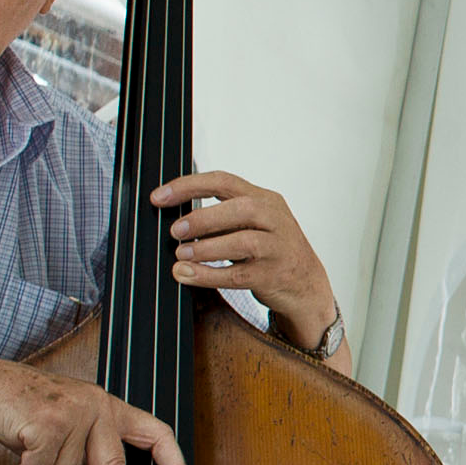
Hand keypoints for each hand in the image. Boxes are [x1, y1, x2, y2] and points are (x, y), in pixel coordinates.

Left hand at [157, 171, 339, 353]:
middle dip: (202, 218)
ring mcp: (278, 247)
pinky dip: (209, 274)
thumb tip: (175, 217)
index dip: (188, 186)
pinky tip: (189, 274)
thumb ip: (222, 216)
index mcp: (265, 199)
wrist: (306, 283)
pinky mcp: (273, 275)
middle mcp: (275, 219)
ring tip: (181, 254)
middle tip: (176, 230)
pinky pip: (238, 274)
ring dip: (205, 248)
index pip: (224, 181)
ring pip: (242, 242)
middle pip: (240, 209)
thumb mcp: (253, 223)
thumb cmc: (270, 250)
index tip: (159, 197)